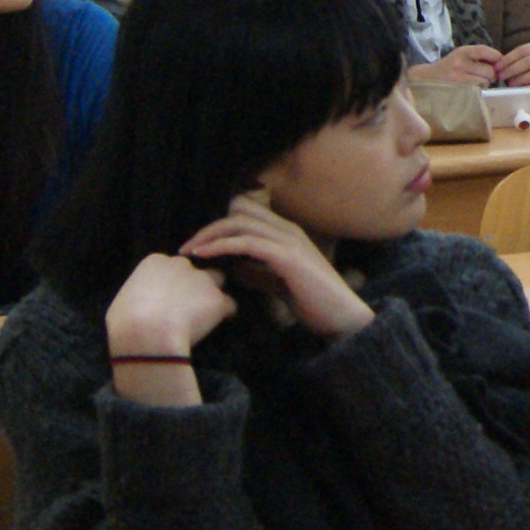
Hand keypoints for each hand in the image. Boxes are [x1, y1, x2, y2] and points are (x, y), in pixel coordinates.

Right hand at [103, 249, 242, 390]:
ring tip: (204, 316)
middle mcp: (182, 265)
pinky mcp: (218, 299)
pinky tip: (215, 327)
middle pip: (196, 271)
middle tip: (186, 309)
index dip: (172, 284)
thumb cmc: (125, 321)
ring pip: (217, 282)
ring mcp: (203, 280)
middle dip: (194, 286)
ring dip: (213, 295)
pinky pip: (230, 306)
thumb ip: (138, 294)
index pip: (171, 266)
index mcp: (156, 261)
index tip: (167, 301)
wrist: (147, 335)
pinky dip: (225, 315)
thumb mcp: (123, 300)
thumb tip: (140, 304)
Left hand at [181, 188, 368, 335]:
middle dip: (209, 227)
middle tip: (187, 247)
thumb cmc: (314, 303)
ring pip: (238, 223)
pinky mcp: (287, 256)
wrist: (342, 317)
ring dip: (209, 234)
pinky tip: (204, 256)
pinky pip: (245, 241)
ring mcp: (288, 240)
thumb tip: (235, 270)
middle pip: (238, 212)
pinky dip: (221, 245)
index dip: (220, 224)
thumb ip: (259, 272)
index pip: (246, 212)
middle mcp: (287, 229)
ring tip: (189, 251)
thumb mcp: (279, 283)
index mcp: (287, 233)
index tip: (199, 244)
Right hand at [432, 42, 503, 85]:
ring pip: (485, 82)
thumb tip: (502, 62)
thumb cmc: (450, 67)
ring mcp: (458, 77)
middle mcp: (460, 62)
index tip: (498, 64)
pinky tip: (472, 89)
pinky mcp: (458, 90)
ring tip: (477, 83)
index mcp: (463, 51)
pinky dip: (478, 90)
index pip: (485, 51)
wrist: (427, 79)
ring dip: (485, 84)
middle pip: (490, 70)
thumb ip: (479, 57)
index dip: (496, 57)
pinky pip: (477, 91)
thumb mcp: (462, 56)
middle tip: (486, 77)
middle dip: (492, 75)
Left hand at [493, 38, 529, 86]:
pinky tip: (523, 90)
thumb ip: (513, 61)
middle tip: (501, 77)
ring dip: (521, 79)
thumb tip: (496, 68)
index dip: (508, 59)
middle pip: (529, 61)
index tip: (497, 68)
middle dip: (512, 69)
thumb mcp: (523, 60)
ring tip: (510, 84)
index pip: (522, 50)